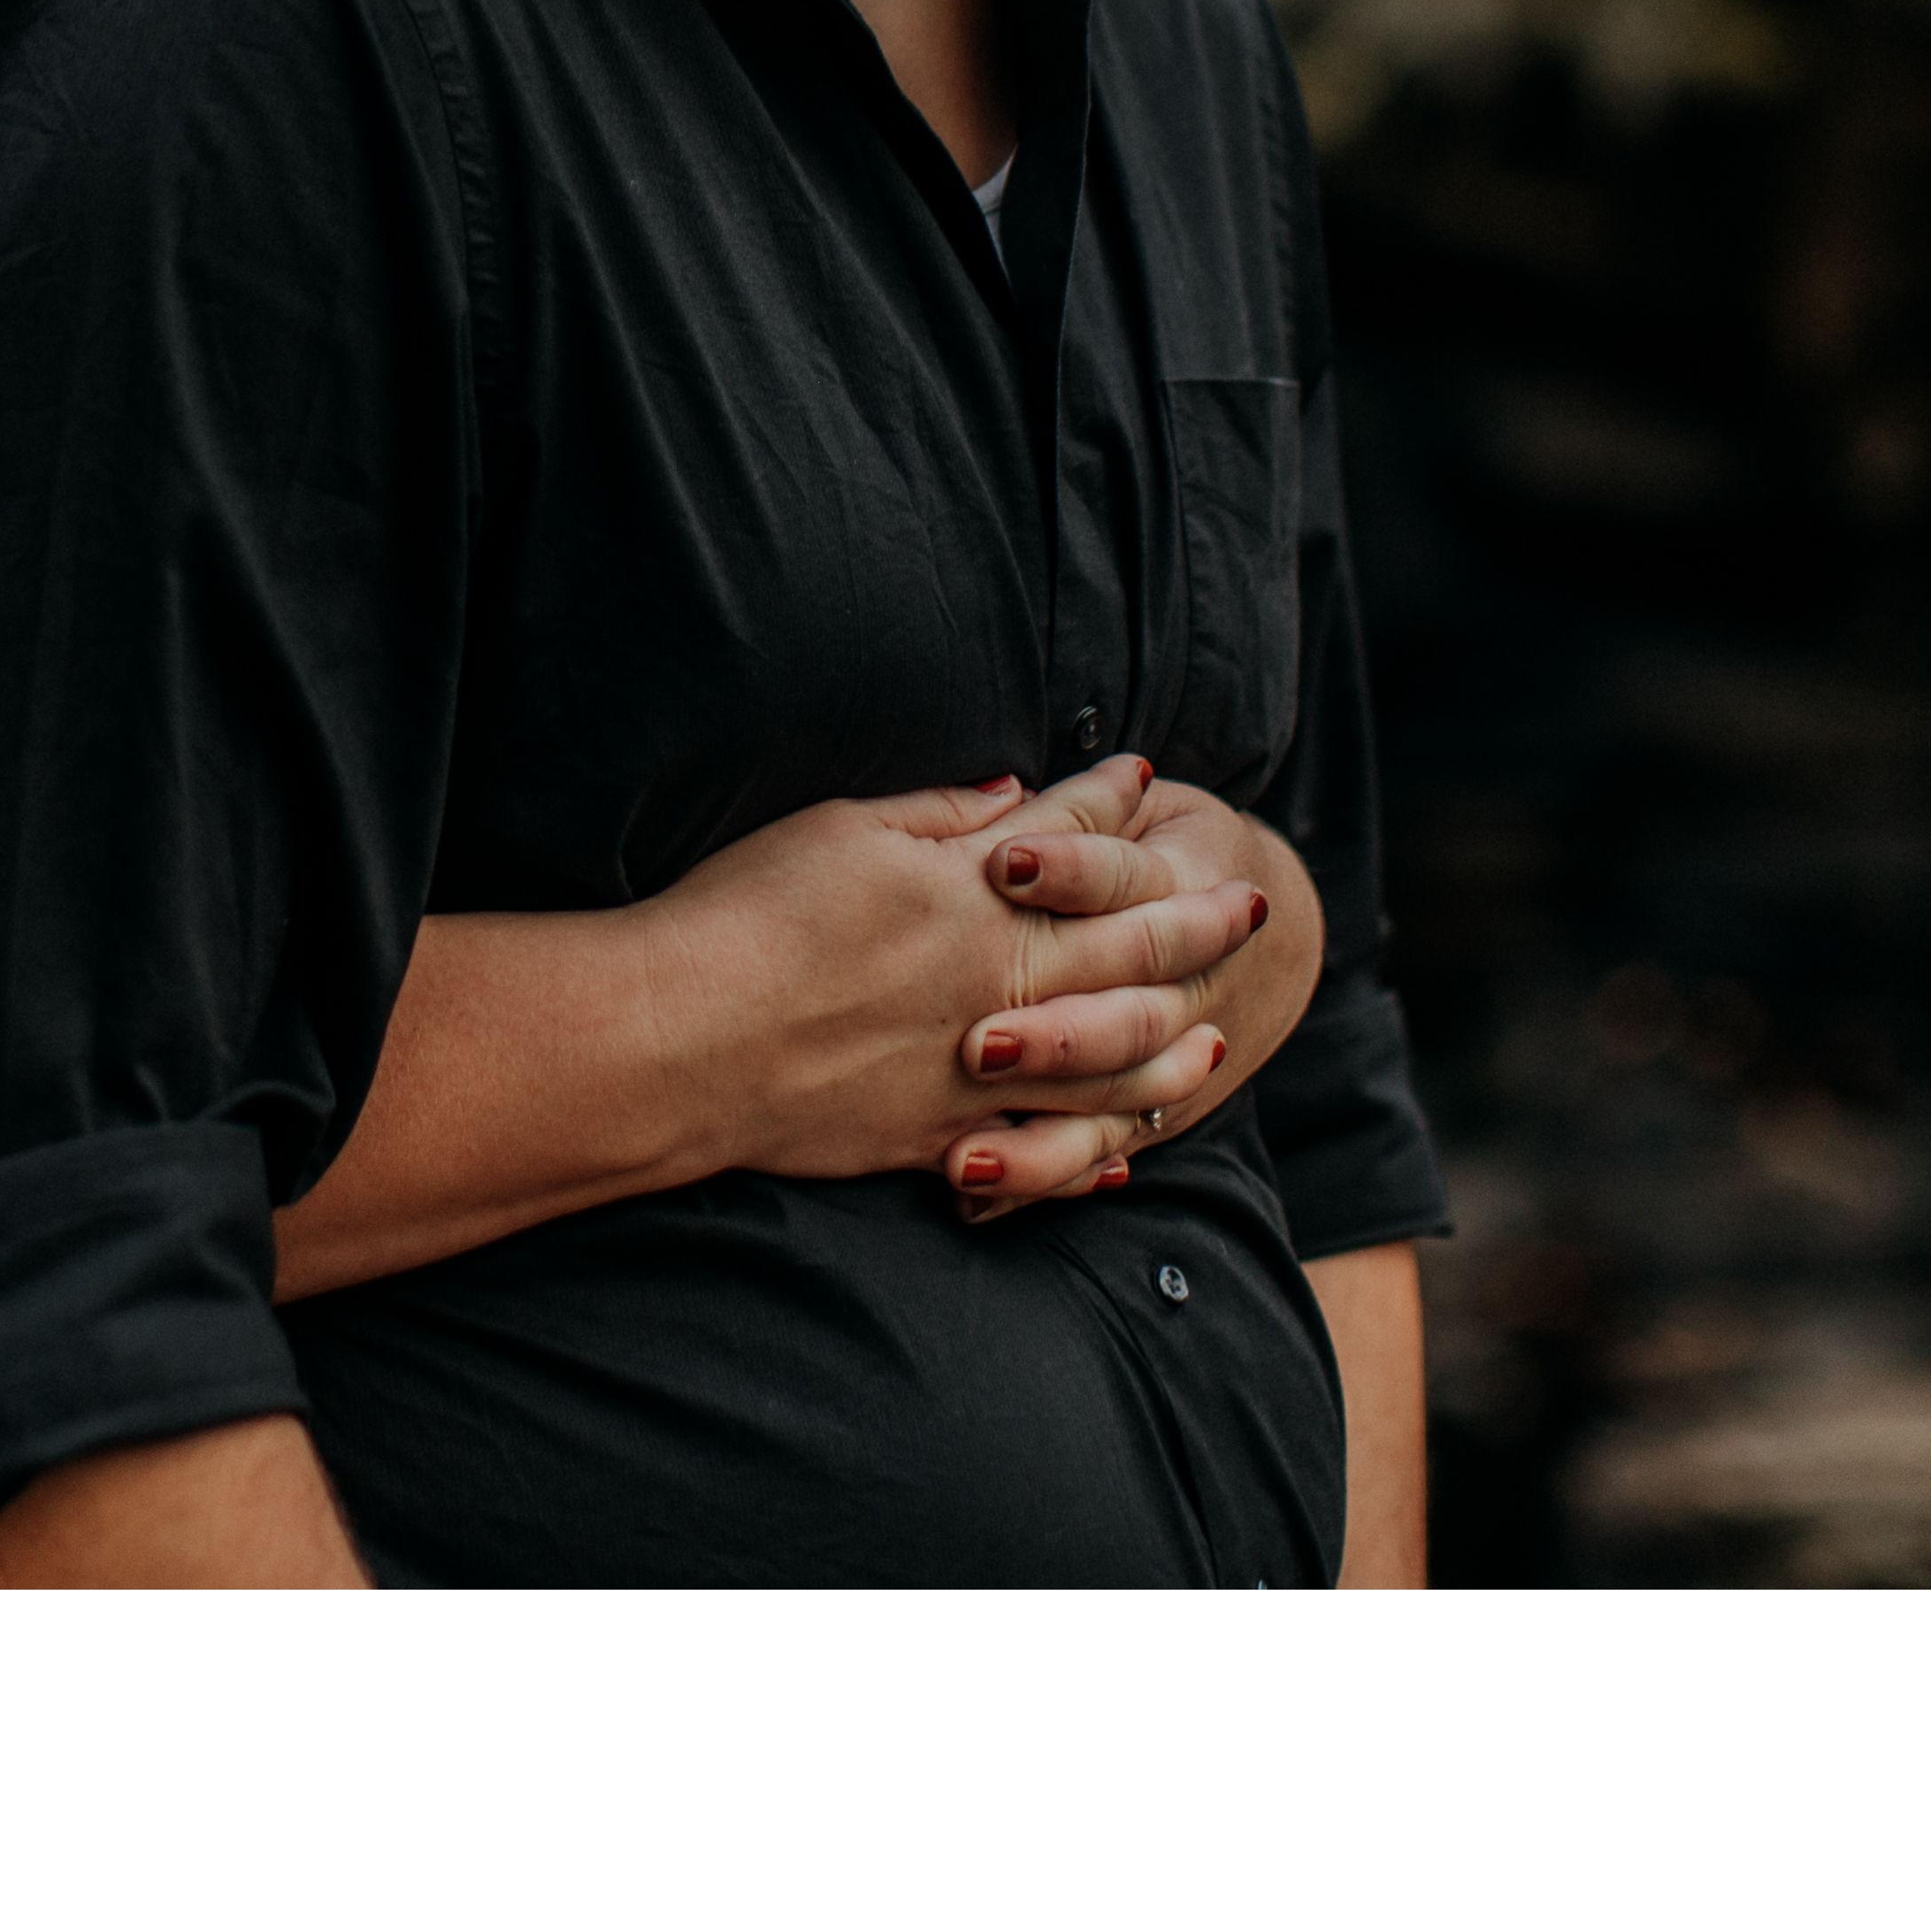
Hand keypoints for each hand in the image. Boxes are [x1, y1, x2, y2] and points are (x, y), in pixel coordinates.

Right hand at [637, 760, 1269, 1208]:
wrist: (683, 1039)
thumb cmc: (745, 916)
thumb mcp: (841, 830)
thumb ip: (940, 816)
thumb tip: (1017, 797)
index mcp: (970, 895)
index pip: (1066, 838)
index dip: (1109, 803)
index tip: (1148, 777)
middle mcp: (995, 982)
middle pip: (1124, 948)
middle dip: (1193, 920)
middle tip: (1247, 903)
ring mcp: (974, 1069)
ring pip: (1110, 1061)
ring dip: (1173, 1043)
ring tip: (1215, 1036)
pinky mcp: (937, 1136)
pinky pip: (1042, 1152)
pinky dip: (1091, 1152)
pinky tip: (1122, 1154)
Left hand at [946, 761, 1324, 1222]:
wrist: (1250, 906)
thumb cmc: (1156, 843)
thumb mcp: (1133, 813)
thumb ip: (1077, 811)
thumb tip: (1007, 797)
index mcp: (1173, 887)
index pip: (1123, 877)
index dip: (1071, 868)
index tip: (1005, 863)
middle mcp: (1176, 984)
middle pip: (1123, 1016)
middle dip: (1056, 1034)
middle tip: (978, 1046)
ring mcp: (1165, 1058)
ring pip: (1111, 1106)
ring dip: (1040, 1138)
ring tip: (964, 1156)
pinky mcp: (1144, 1109)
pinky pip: (1091, 1153)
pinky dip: (1038, 1176)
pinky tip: (969, 1193)